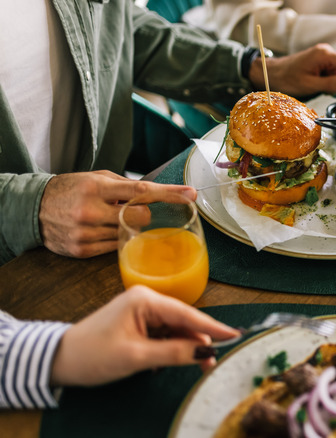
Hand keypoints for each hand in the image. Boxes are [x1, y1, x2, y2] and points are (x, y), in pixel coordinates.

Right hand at [39, 170, 196, 258]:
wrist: (33, 208)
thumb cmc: (72, 189)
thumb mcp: (97, 178)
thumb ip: (126, 186)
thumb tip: (157, 193)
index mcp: (97, 187)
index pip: (142, 191)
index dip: (170, 193)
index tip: (191, 193)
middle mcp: (91, 210)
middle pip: (141, 218)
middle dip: (143, 215)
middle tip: (129, 210)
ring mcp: (86, 233)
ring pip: (129, 234)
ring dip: (126, 227)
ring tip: (106, 218)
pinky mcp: (82, 250)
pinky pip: (115, 248)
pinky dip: (115, 239)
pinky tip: (100, 230)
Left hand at [50, 286, 239, 386]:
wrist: (59, 360)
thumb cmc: (91, 355)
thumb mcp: (135, 357)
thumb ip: (173, 353)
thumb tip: (205, 352)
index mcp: (145, 300)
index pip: (187, 314)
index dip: (213, 328)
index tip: (235, 336)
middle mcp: (147, 300)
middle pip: (185, 321)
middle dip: (200, 342)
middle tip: (212, 364)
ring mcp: (143, 311)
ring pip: (177, 329)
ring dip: (187, 348)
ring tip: (197, 367)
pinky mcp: (140, 323)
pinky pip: (166, 334)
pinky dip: (173, 348)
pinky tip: (173, 361)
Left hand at [251, 44, 335, 95]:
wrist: (272, 74)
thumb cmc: (287, 78)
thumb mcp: (309, 84)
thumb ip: (330, 84)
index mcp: (324, 54)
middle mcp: (326, 52)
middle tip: (328, 91)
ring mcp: (324, 57)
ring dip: (335, 82)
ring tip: (320, 87)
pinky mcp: (321, 63)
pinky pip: (333, 72)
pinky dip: (330, 81)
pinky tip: (319, 85)